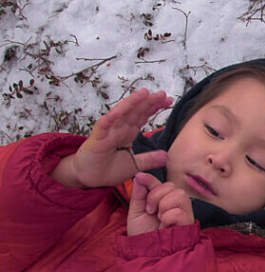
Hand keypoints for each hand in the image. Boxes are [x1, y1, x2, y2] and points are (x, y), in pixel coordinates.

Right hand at [51, 89, 172, 188]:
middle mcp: (119, 128)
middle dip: (149, 102)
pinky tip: (122, 109)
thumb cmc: (108, 169)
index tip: (170, 101)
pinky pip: (105, 124)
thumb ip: (150, 159)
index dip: (155, 107)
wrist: (88, 178)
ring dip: (133, 102)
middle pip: (136, 111)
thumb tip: (168, 157)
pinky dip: (113, 116)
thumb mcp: (135, 165)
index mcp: (128, 133)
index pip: (143, 116)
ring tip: (145, 93)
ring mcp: (108, 131)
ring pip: (122, 113)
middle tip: (164, 94)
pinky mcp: (98, 137)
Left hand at [127, 172, 194, 235]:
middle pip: (172, 186)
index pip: (161, 184)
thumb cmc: (143, 235)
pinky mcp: (188, 223)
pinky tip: (164, 225)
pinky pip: (180, 211)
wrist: (147, 253)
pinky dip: (168, 217)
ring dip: (164, 205)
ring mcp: (184, 214)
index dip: (150, 179)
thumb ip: (139, 195)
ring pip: (179, 195)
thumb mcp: (136, 213)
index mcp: (163, 201)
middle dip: (156, 195)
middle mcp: (176, 205)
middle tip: (150, 210)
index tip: (140, 177)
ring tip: (158, 218)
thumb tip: (139, 176)